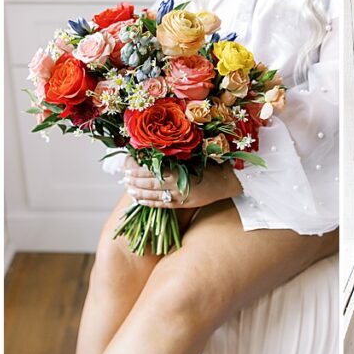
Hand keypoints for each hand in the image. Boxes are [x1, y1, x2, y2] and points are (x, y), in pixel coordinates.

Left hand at [123, 156, 240, 208]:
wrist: (230, 181)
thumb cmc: (213, 163)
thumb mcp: (194, 153)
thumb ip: (176, 153)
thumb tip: (155, 148)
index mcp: (177, 170)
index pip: (149, 168)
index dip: (135, 166)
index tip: (128, 160)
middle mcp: (175, 185)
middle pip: (147, 182)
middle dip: (133, 178)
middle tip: (124, 174)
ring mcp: (178, 197)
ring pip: (152, 194)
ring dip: (137, 190)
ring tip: (128, 187)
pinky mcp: (181, 205)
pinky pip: (160, 205)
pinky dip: (147, 202)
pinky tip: (138, 200)